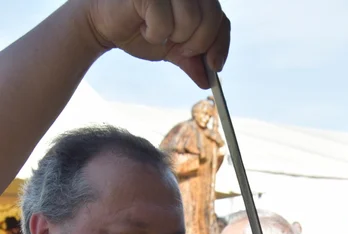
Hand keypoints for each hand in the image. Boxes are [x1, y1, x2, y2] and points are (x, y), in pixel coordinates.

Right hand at [84, 0, 229, 86]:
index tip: (214, 66)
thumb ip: (192, 60)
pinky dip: (154, 32)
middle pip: (211, 18)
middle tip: (176, 45)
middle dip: (196, 43)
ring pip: (190, 19)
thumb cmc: (140, 30)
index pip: (221, 18)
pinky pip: (164, 20)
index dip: (220, 44)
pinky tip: (143, 27)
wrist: (106, 25)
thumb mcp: (172, 49)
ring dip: (173, 37)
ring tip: (156, 31)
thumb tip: (207, 81)